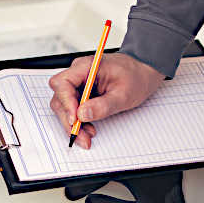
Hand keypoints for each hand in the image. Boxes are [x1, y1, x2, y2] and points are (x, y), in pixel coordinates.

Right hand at [48, 52, 164, 148]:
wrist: (143, 73)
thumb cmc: (136, 77)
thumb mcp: (124, 95)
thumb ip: (103, 105)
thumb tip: (82, 115)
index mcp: (87, 66)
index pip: (63, 83)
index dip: (66, 102)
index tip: (75, 119)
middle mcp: (79, 73)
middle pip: (60, 97)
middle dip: (68, 119)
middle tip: (80, 135)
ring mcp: (78, 82)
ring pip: (64, 105)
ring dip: (72, 123)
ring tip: (86, 136)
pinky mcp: (81, 92)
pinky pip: (72, 108)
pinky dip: (78, 121)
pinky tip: (88, 129)